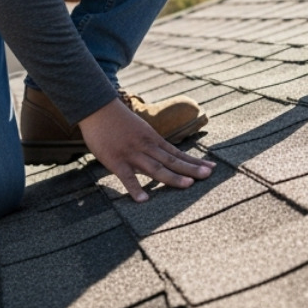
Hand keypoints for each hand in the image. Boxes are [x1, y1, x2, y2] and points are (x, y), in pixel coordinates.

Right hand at [79, 98, 213, 201]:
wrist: (97, 107)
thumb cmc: (117, 120)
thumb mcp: (140, 129)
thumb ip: (150, 143)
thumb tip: (163, 154)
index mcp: (153, 139)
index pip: (178, 153)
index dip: (194, 161)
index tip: (211, 168)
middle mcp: (146, 146)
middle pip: (172, 160)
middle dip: (191, 169)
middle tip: (208, 176)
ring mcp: (132, 153)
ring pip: (155, 168)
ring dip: (172, 177)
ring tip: (188, 185)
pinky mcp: (115, 160)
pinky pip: (127, 177)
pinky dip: (135, 188)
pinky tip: (144, 200)